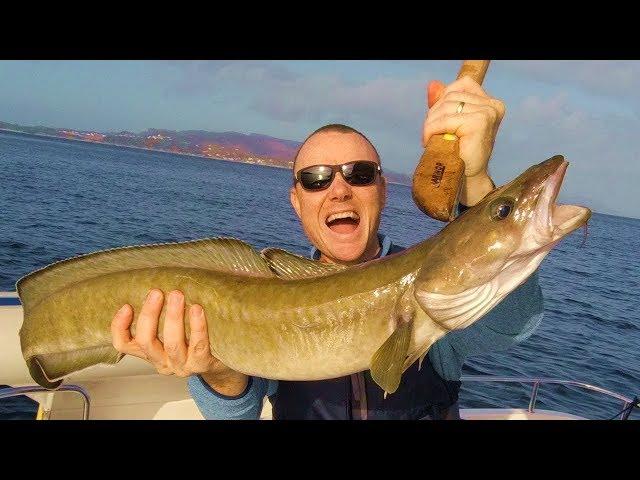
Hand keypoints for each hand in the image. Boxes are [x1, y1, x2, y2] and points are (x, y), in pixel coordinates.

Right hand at [111, 289, 247, 395]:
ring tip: (177, 294)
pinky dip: (197, 326)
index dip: (119, 327)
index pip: (123, 344)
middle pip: (146, 341)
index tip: (126, 305)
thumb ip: (161, 315)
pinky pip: (198, 345)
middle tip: (156, 292)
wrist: (221, 362)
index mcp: (149, 352)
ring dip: (173, 317)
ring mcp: (181, 365)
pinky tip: (197, 309)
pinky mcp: (201, 364)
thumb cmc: (193, 339)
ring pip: (172, 343)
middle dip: (150, 315)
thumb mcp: (172, 330)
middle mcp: (161, 361)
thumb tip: (157, 278)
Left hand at [423, 77, 505, 205]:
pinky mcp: (480, 122)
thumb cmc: (459, 151)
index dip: (443, 98)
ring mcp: (488, 112)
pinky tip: (430, 141)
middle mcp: (493, 105)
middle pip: (451, 96)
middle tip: (430, 133)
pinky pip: (445, 120)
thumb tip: (432, 84)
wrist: (466, 177)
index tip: (438, 119)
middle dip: (434, 113)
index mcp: (491, 102)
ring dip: (431, 123)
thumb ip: (442, 102)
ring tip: (429, 139)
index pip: (462, 85)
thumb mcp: (450, 122)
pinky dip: (432, 130)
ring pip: (446, 107)